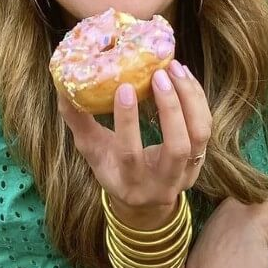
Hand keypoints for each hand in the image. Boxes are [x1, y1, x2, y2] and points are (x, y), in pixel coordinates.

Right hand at [57, 61, 209, 222]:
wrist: (143, 199)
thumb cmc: (112, 167)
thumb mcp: (92, 150)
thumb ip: (78, 120)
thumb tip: (63, 84)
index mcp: (129, 183)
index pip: (130, 153)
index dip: (128, 121)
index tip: (125, 88)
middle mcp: (162, 184)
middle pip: (176, 147)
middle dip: (171, 108)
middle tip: (159, 74)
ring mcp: (186, 175)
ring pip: (198, 136)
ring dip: (189, 99)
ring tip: (174, 69)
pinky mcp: (200, 161)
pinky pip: (205, 127)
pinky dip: (197, 99)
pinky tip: (183, 77)